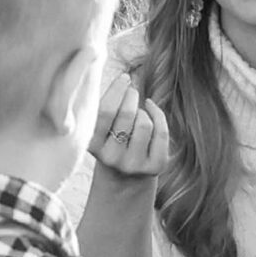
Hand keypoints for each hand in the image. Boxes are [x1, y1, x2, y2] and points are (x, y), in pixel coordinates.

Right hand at [89, 66, 169, 180]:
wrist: (124, 179)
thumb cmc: (110, 141)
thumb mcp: (100, 128)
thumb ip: (104, 106)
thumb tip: (124, 77)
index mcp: (93, 146)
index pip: (106, 112)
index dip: (117, 90)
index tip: (124, 78)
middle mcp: (113, 158)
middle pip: (128, 115)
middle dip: (132, 96)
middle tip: (131, 91)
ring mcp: (134, 164)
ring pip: (144, 123)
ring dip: (142, 111)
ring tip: (137, 113)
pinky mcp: (155, 167)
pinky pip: (161, 132)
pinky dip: (158, 115)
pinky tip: (151, 109)